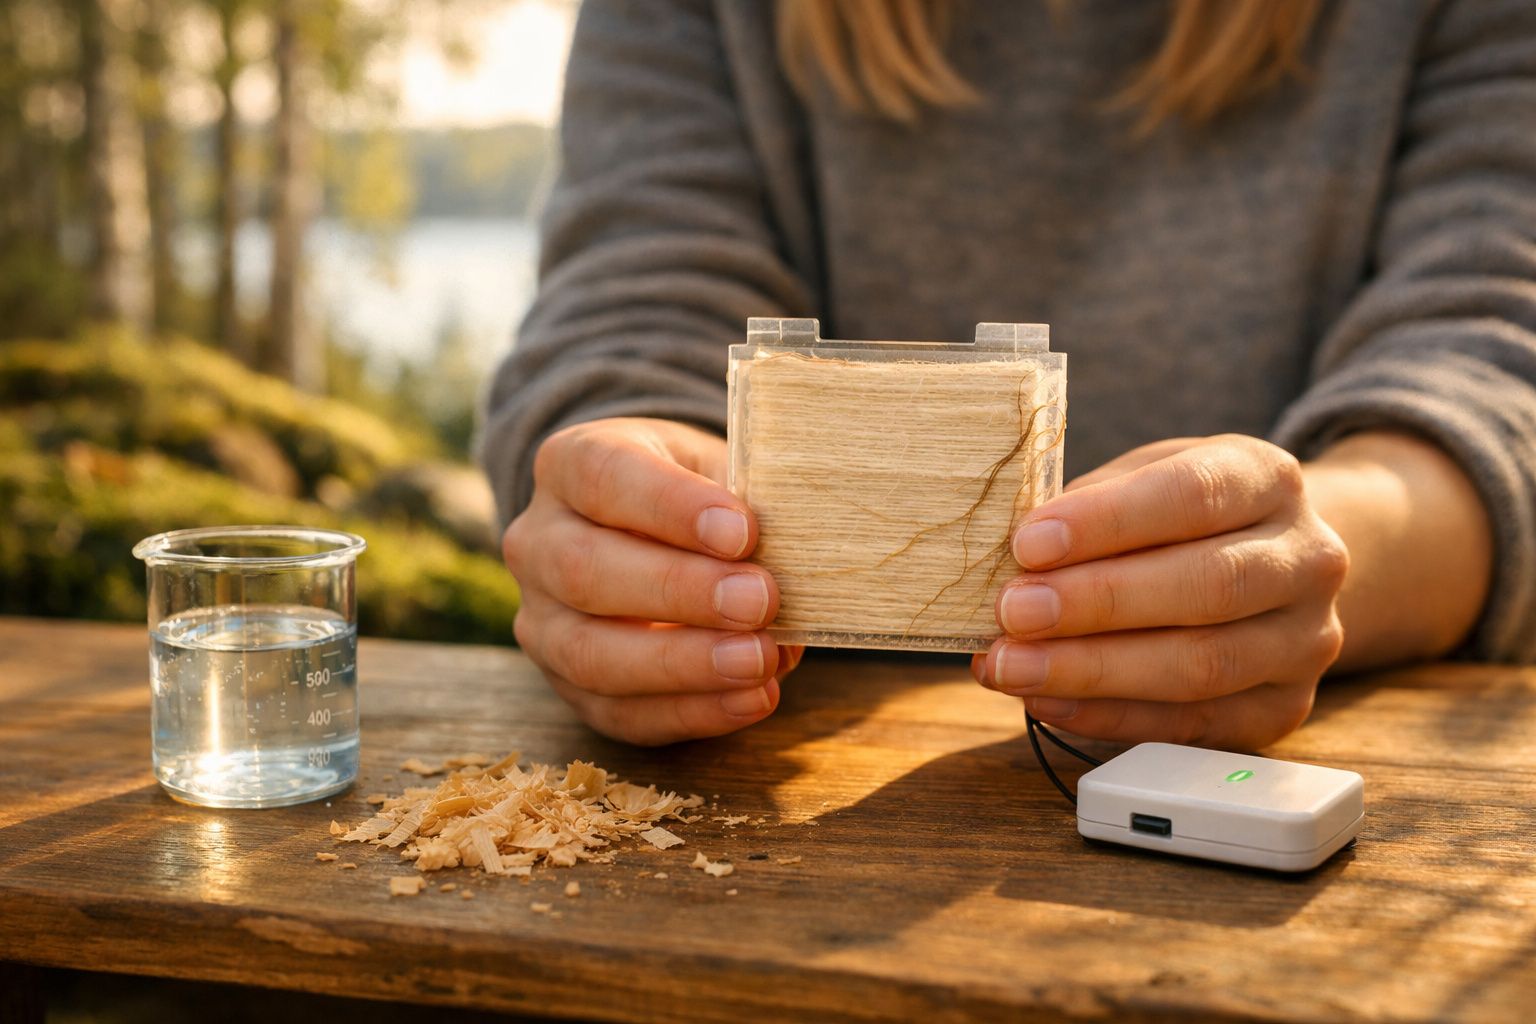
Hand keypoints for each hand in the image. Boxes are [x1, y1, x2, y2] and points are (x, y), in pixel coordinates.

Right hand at [502, 417, 801, 744]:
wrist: (654, 534)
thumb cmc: (695, 496)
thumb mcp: (717, 470)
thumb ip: (748, 503)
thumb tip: (798, 559)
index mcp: (569, 464)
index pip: (603, 477)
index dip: (670, 507)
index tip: (742, 530)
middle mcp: (538, 543)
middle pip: (585, 569)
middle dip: (679, 590)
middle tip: (758, 600)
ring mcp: (544, 622)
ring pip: (591, 654)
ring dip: (683, 663)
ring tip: (759, 659)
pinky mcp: (570, 686)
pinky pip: (620, 713)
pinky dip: (692, 712)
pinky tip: (752, 698)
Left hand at [972, 434, 1348, 749]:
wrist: (1272, 565)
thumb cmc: (1181, 515)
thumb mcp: (1142, 478)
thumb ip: (1087, 508)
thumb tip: (1011, 562)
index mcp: (1268, 478)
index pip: (1193, 495)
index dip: (1107, 522)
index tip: (1028, 543)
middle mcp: (1306, 559)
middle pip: (1207, 586)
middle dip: (1097, 603)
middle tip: (1013, 612)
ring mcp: (1305, 641)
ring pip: (1203, 665)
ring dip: (1093, 671)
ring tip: (1013, 666)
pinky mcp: (1283, 708)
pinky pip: (1193, 724)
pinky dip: (1110, 716)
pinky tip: (1047, 701)